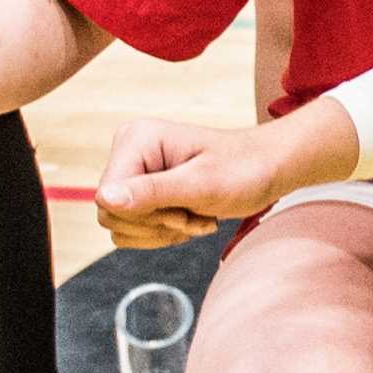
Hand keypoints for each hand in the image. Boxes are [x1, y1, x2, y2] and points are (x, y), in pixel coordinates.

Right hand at [95, 112, 313, 246]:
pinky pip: (134, 230)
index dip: (143, 215)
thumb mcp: (202, 184)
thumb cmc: (244, 170)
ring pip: (122, 227)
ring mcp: (135, 172)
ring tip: (197, 215)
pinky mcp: (143, 190)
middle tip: (193, 214)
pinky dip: (165, 233)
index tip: (183, 210)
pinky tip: (192, 218)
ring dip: (164, 231)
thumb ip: (152, 191)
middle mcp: (128, 152)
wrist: (268, 169)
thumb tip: (104, 198)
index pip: (107, 197)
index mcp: (136, 140)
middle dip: (156, 225)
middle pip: (112, 215)